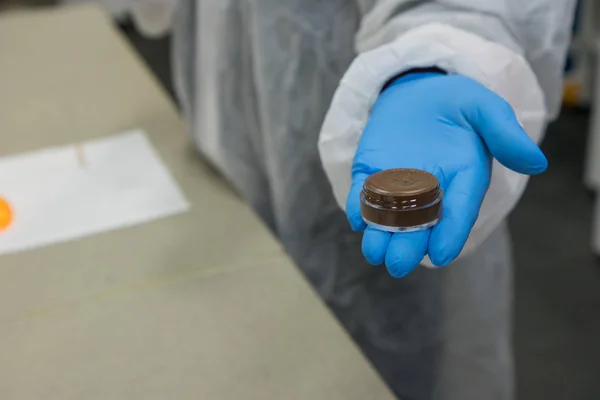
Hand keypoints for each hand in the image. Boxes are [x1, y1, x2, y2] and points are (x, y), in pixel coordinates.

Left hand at [346, 72, 546, 276]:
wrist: (417, 89)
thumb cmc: (456, 102)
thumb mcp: (484, 108)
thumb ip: (505, 133)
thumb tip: (537, 164)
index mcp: (463, 179)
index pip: (458, 211)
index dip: (451, 233)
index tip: (441, 254)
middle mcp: (430, 190)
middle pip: (420, 225)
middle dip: (409, 246)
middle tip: (398, 264)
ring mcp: (397, 184)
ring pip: (389, 217)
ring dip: (380, 235)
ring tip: (374, 252)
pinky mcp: (371, 172)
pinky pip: (364, 193)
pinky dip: (360, 206)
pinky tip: (357, 218)